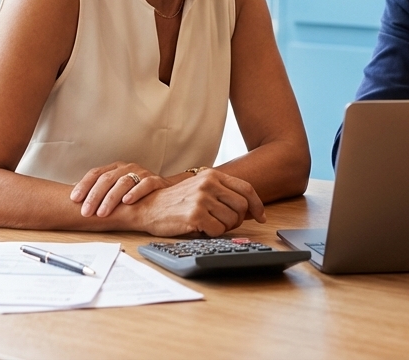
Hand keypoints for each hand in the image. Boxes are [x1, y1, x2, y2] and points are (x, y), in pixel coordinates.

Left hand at [71, 162, 170, 217]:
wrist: (165, 190)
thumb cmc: (136, 191)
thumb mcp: (116, 189)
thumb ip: (99, 191)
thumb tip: (72, 197)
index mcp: (115, 168)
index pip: (95, 173)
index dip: (84, 185)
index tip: (74, 199)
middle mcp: (127, 168)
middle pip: (107, 179)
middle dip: (94, 196)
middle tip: (86, 211)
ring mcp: (142, 172)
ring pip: (123, 182)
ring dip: (111, 198)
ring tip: (102, 212)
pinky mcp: (156, 180)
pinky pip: (145, 184)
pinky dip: (135, 192)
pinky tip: (127, 202)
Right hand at [132, 169, 266, 237]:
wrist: (146, 207)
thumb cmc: (174, 202)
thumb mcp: (199, 189)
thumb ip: (222, 193)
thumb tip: (251, 209)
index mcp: (211, 175)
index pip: (246, 189)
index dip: (257, 205)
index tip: (261, 217)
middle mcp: (208, 183)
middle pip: (242, 206)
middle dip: (238, 220)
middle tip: (226, 224)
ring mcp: (202, 198)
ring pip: (232, 220)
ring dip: (223, 227)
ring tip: (207, 224)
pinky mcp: (195, 214)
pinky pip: (218, 230)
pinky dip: (212, 233)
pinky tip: (199, 228)